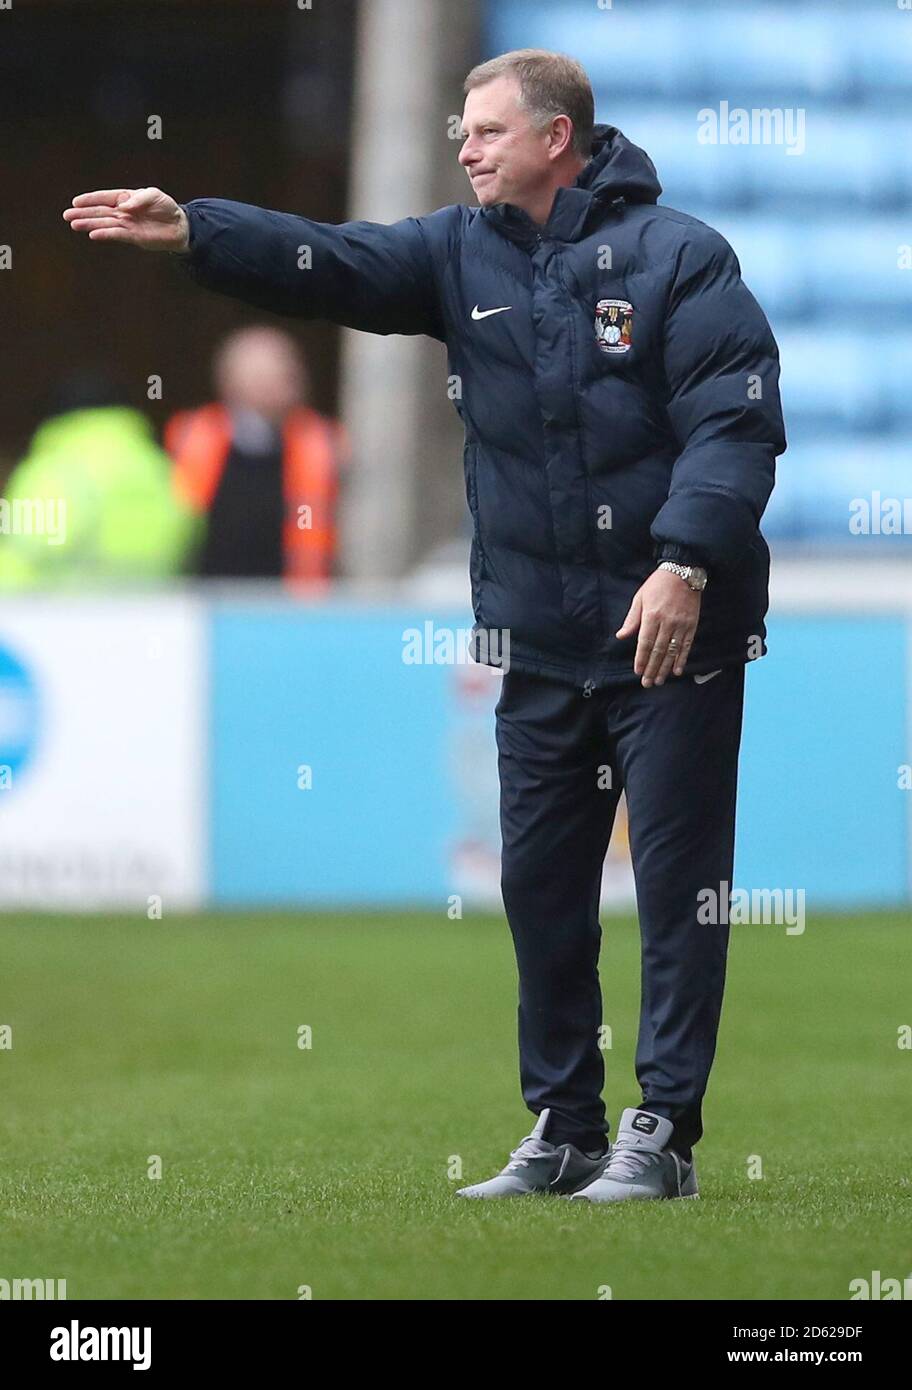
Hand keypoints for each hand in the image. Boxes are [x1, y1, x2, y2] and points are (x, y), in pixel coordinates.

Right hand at [63, 187, 188, 251]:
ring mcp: (126, 224)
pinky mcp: (133, 237)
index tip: (76, 202)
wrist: (180, 226)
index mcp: (126, 198)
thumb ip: (139, 198)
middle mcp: (123, 212)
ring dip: (89, 224)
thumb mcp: (155, 195)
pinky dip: (105, 234)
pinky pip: (116, 235)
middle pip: (100, 211)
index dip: (90, 199)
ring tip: (74, 224)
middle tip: (67, 215)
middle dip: (83, 213)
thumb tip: (124, 206)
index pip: (105, 197)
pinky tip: (93, 234)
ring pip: (104, 223)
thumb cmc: (166, 208)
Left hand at [616, 568, 701, 686]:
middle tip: (647, 683)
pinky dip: (682, 659)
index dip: (641, 659)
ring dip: (665, 668)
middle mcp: (666, 622)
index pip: (645, 643)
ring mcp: (681, 624)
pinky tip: (677, 670)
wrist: (683, 573)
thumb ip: (631, 619)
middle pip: (658, 650)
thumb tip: (621, 636)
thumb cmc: (657, 585)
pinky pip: (686, 645)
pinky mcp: (692, 624)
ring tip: (659, 680)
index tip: (638, 671)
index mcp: (651, 615)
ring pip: (672, 651)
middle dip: (652, 668)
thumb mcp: (640, 598)